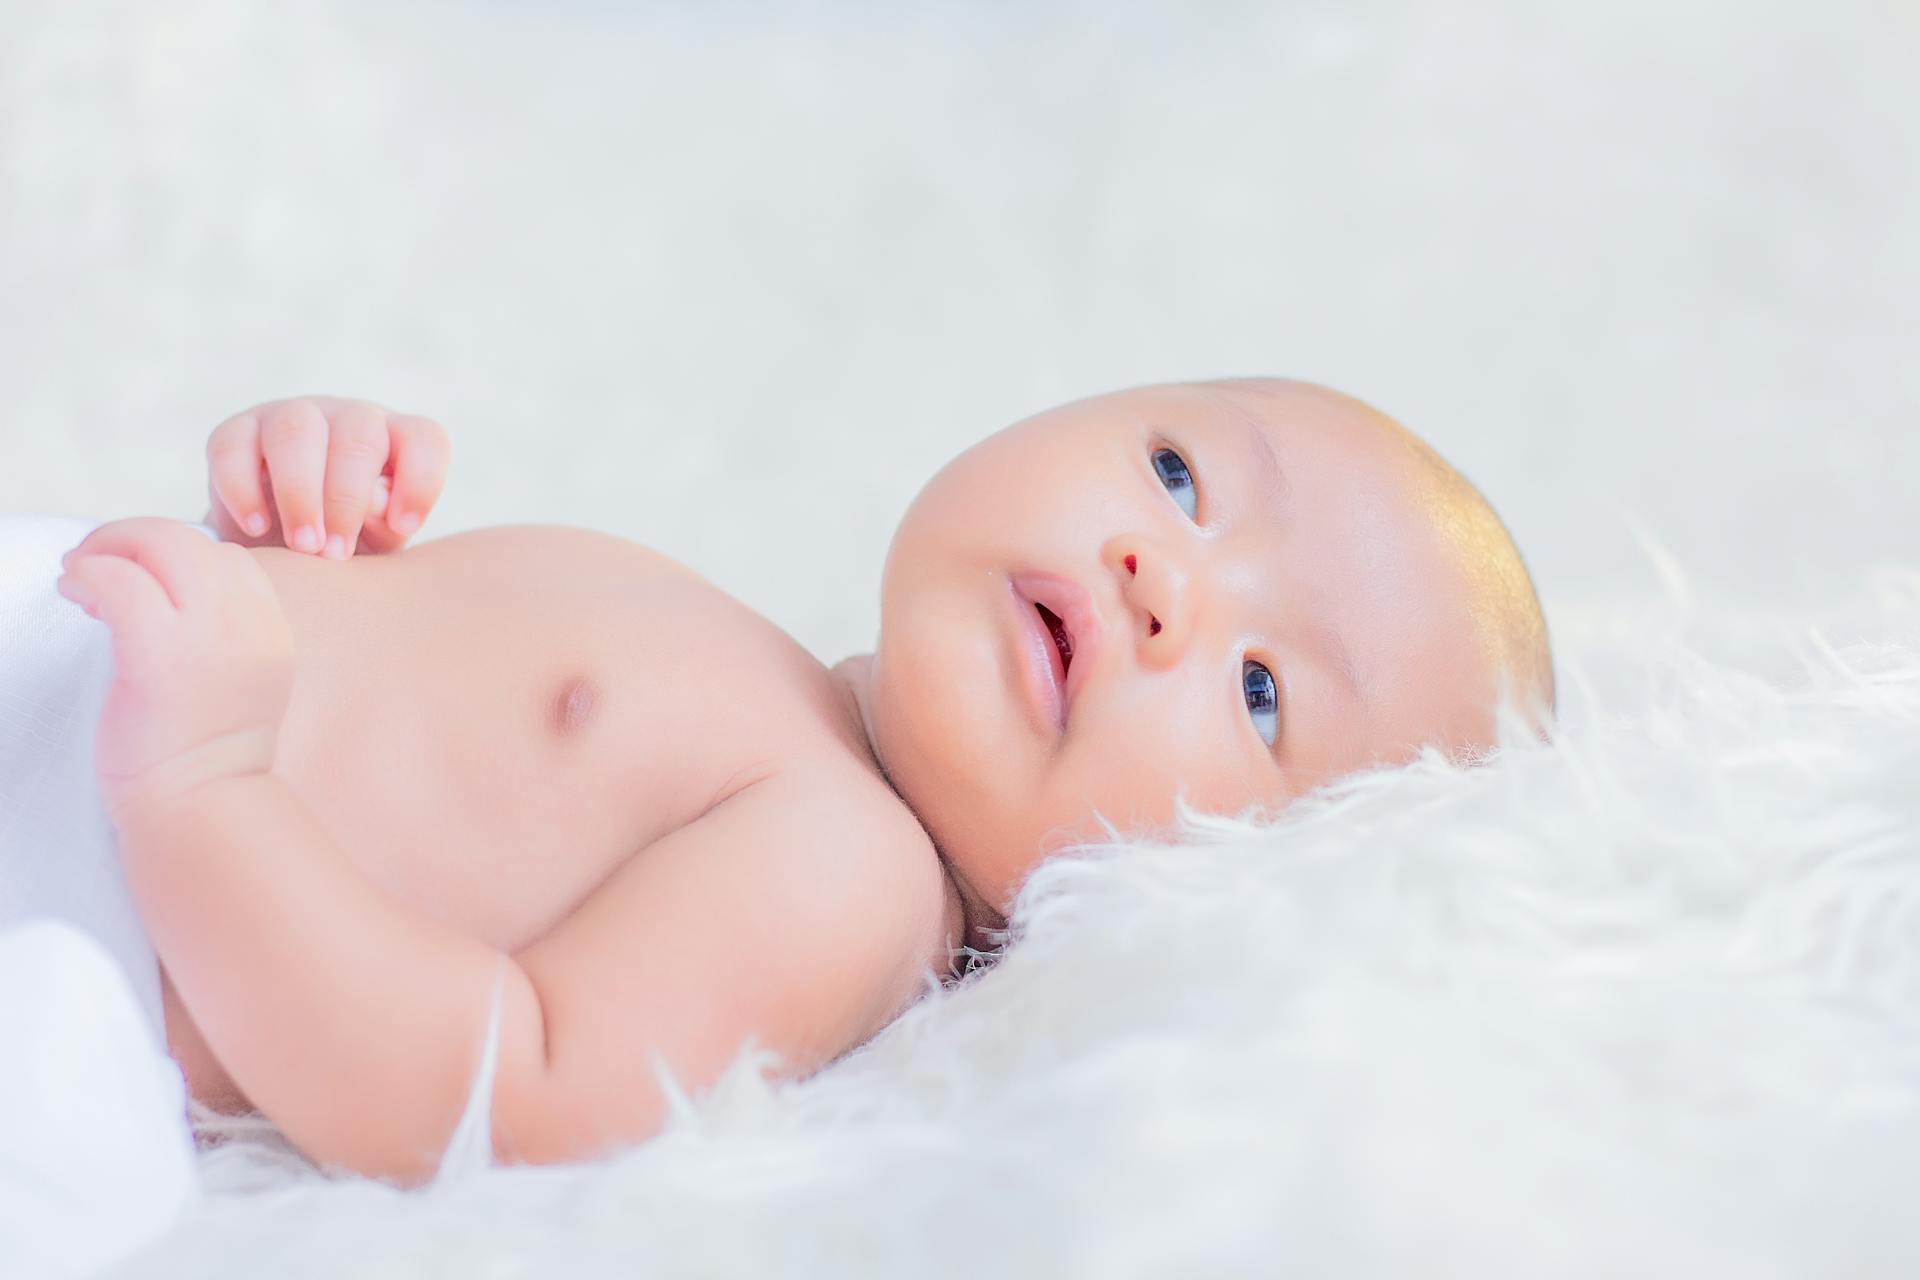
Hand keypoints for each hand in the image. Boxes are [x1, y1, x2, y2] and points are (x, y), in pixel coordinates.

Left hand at [55, 518, 294, 821]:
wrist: (201, 810)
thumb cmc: (203, 758)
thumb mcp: (238, 681)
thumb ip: (221, 634)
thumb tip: (162, 592)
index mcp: (270, 629)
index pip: (228, 558)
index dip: (175, 557)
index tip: (138, 580)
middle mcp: (248, 624)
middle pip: (189, 540)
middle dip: (130, 538)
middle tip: (92, 561)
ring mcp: (209, 638)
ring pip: (157, 546)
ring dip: (105, 550)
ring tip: (78, 576)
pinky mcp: (160, 656)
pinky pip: (118, 583)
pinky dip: (87, 576)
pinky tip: (73, 592)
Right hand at [204, 397, 450, 558]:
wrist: (280, 547)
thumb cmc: (348, 541)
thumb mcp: (375, 541)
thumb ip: (382, 523)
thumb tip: (377, 504)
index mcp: (397, 439)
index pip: (424, 439)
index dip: (421, 480)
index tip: (403, 528)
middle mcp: (349, 418)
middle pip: (357, 437)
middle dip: (346, 499)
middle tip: (335, 553)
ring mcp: (292, 416)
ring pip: (295, 432)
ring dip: (299, 493)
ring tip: (303, 545)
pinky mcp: (237, 431)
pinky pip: (233, 447)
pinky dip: (243, 489)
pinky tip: (256, 528)